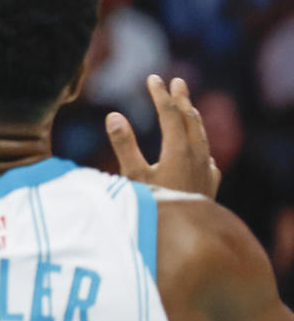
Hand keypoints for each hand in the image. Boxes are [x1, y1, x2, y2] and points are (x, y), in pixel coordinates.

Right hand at [106, 74, 220, 197]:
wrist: (186, 242)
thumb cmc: (154, 208)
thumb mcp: (133, 176)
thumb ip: (124, 145)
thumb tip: (113, 115)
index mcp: (178, 149)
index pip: (170, 114)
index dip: (160, 95)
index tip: (153, 78)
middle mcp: (197, 156)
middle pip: (190, 121)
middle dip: (182, 100)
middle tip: (177, 82)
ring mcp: (205, 172)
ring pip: (202, 138)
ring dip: (194, 119)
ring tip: (189, 108)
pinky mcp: (209, 188)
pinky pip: (209, 160)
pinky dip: (203, 148)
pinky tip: (204, 154)